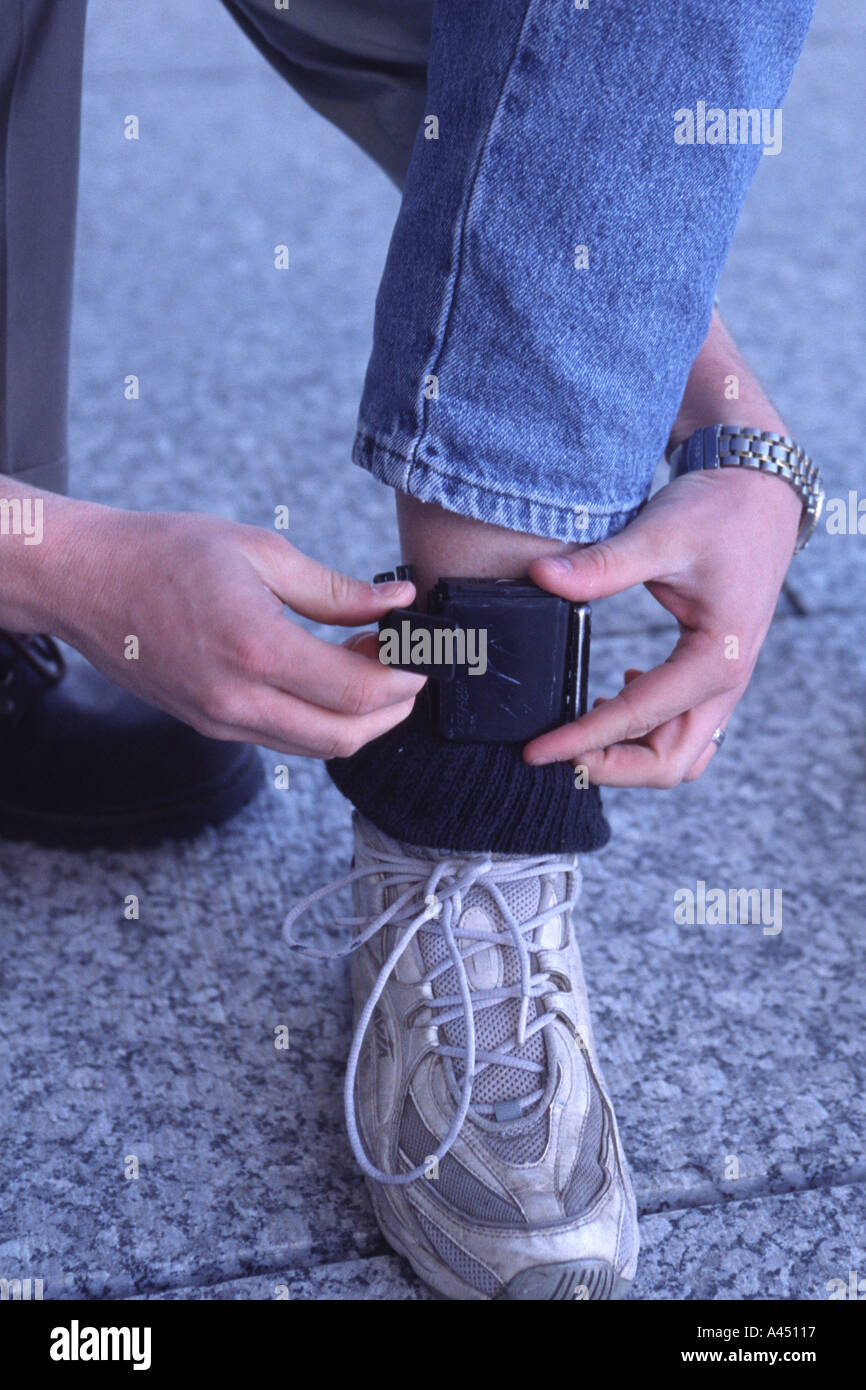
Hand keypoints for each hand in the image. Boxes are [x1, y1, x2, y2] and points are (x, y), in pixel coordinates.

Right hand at [55, 506, 425, 757]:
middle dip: (394, 710)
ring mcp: (221, 720)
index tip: (425, 653)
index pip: (358, 692)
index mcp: (256, 649)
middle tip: (410, 668)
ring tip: (372, 665)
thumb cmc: (166, 553)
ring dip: (360, 719)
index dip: (406, 678)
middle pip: (346, 737)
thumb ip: (335, 589)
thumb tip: (397, 602)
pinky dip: (321, 718)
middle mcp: (238, 699)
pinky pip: (285, 738)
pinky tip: (329, 675)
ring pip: (317, 747)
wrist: (87, 580)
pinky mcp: (211, 724)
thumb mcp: (260, 553)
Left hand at [524, 464, 801, 786]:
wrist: (762, 493)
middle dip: (610, 767)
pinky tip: (614, 693)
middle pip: (667, 763)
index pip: (638, 719)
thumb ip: (602, 564)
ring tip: (577, 734)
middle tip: (553, 753)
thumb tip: (542, 576)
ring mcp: (724, 683)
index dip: (582, 741)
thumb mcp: (660, 533)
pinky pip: (683, 728)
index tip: (536, 752)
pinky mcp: (713, 673)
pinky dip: (646, 732)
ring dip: (629, 756)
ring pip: (678, 755)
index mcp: (716, 660)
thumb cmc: (720, 511)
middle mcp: (727, 683)